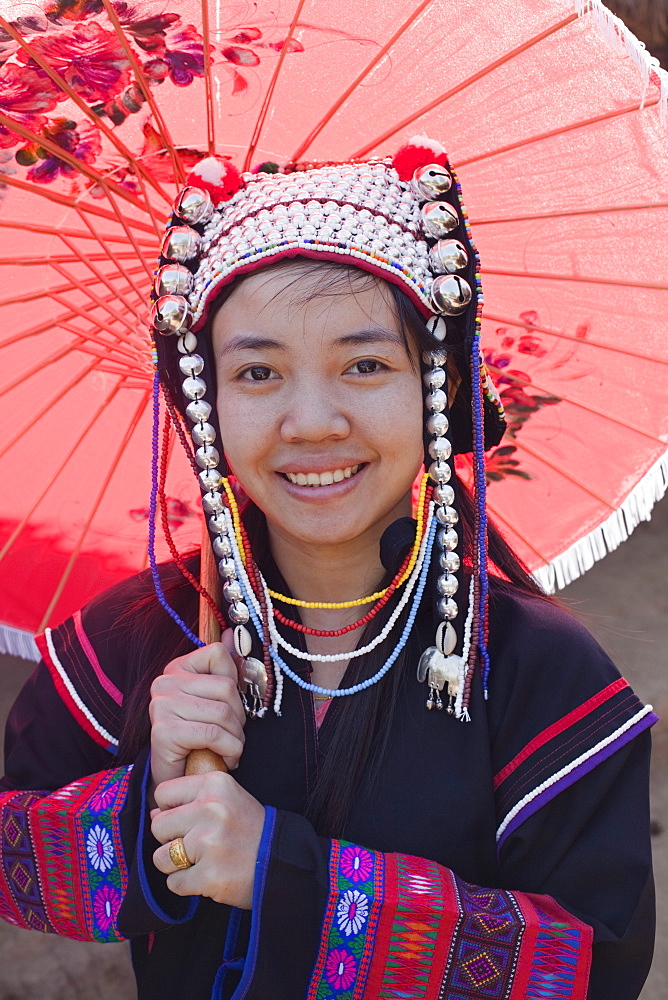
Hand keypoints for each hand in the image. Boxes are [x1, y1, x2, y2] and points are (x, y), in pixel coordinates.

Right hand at [149, 635, 245, 788]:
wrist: (178, 780)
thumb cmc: (200, 738)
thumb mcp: (215, 700)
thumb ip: (224, 666)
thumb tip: (234, 632)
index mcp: (177, 668)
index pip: (219, 655)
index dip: (234, 686)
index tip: (228, 709)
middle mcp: (164, 682)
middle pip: (226, 686)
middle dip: (238, 718)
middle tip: (232, 737)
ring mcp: (161, 705)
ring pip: (223, 712)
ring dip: (236, 737)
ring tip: (229, 749)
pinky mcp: (164, 730)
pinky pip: (213, 733)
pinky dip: (229, 750)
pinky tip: (225, 759)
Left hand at [151, 770, 264, 907]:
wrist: (282, 862)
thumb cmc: (251, 830)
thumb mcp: (227, 799)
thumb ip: (191, 801)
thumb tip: (153, 814)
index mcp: (214, 784)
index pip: (162, 792)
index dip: (169, 809)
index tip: (187, 820)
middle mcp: (210, 809)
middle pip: (158, 826)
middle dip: (171, 839)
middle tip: (197, 844)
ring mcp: (209, 842)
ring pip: (161, 857)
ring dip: (176, 865)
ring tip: (202, 861)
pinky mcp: (208, 875)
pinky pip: (174, 883)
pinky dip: (187, 884)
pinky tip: (208, 877)